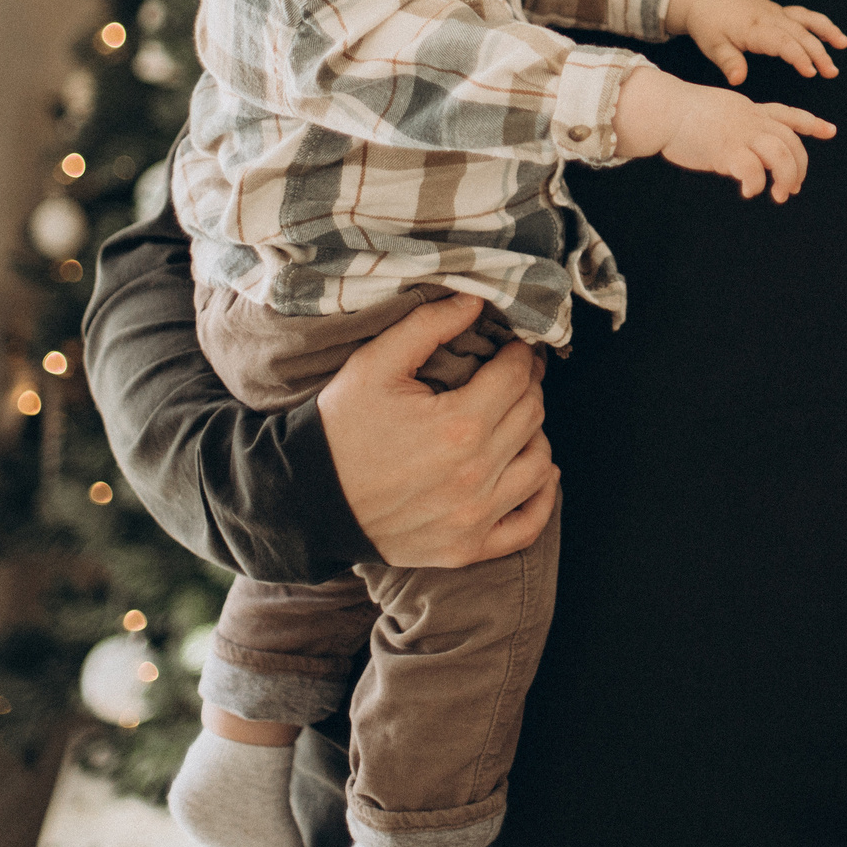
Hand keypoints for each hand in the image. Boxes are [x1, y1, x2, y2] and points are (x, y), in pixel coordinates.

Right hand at [315, 293, 557, 568]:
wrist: (305, 501)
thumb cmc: (339, 429)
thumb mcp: (374, 364)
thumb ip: (428, 325)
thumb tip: (477, 298)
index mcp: (458, 425)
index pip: (518, 377)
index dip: (520, 355)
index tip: (512, 349)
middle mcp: (475, 475)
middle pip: (532, 415)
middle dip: (526, 388)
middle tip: (509, 378)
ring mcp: (473, 518)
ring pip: (539, 464)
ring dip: (534, 435)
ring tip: (511, 420)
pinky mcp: (466, 548)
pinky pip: (529, 524)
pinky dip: (541, 496)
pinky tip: (534, 472)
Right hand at [613, 68, 835, 200]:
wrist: (663, 108)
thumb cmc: (684, 114)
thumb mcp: (721, 111)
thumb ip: (739, 127)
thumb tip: (747, 154)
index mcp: (751, 110)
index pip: (788, 114)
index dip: (811, 123)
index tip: (830, 131)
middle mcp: (751, 120)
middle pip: (791, 142)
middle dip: (799, 167)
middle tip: (792, 187)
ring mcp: (741, 134)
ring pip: (781, 155)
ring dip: (786, 178)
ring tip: (779, 194)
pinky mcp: (726, 150)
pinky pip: (752, 170)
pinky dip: (756, 184)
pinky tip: (750, 192)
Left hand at [665, 0, 846, 84]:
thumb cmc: (708, 21)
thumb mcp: (712, 44)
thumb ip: (728, 62)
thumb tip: (738, 80)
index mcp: (754, 28)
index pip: (782, 42)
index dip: (798, 57)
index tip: (810, 72)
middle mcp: (770, 18)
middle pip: (800, 34)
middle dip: (818, 52)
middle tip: (831, 72)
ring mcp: (776, 12)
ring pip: (806, 21)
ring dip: (826, 32)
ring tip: (843, 45)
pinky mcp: (778, 11)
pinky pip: (804, 15)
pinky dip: (820, 24)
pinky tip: (834, 35)